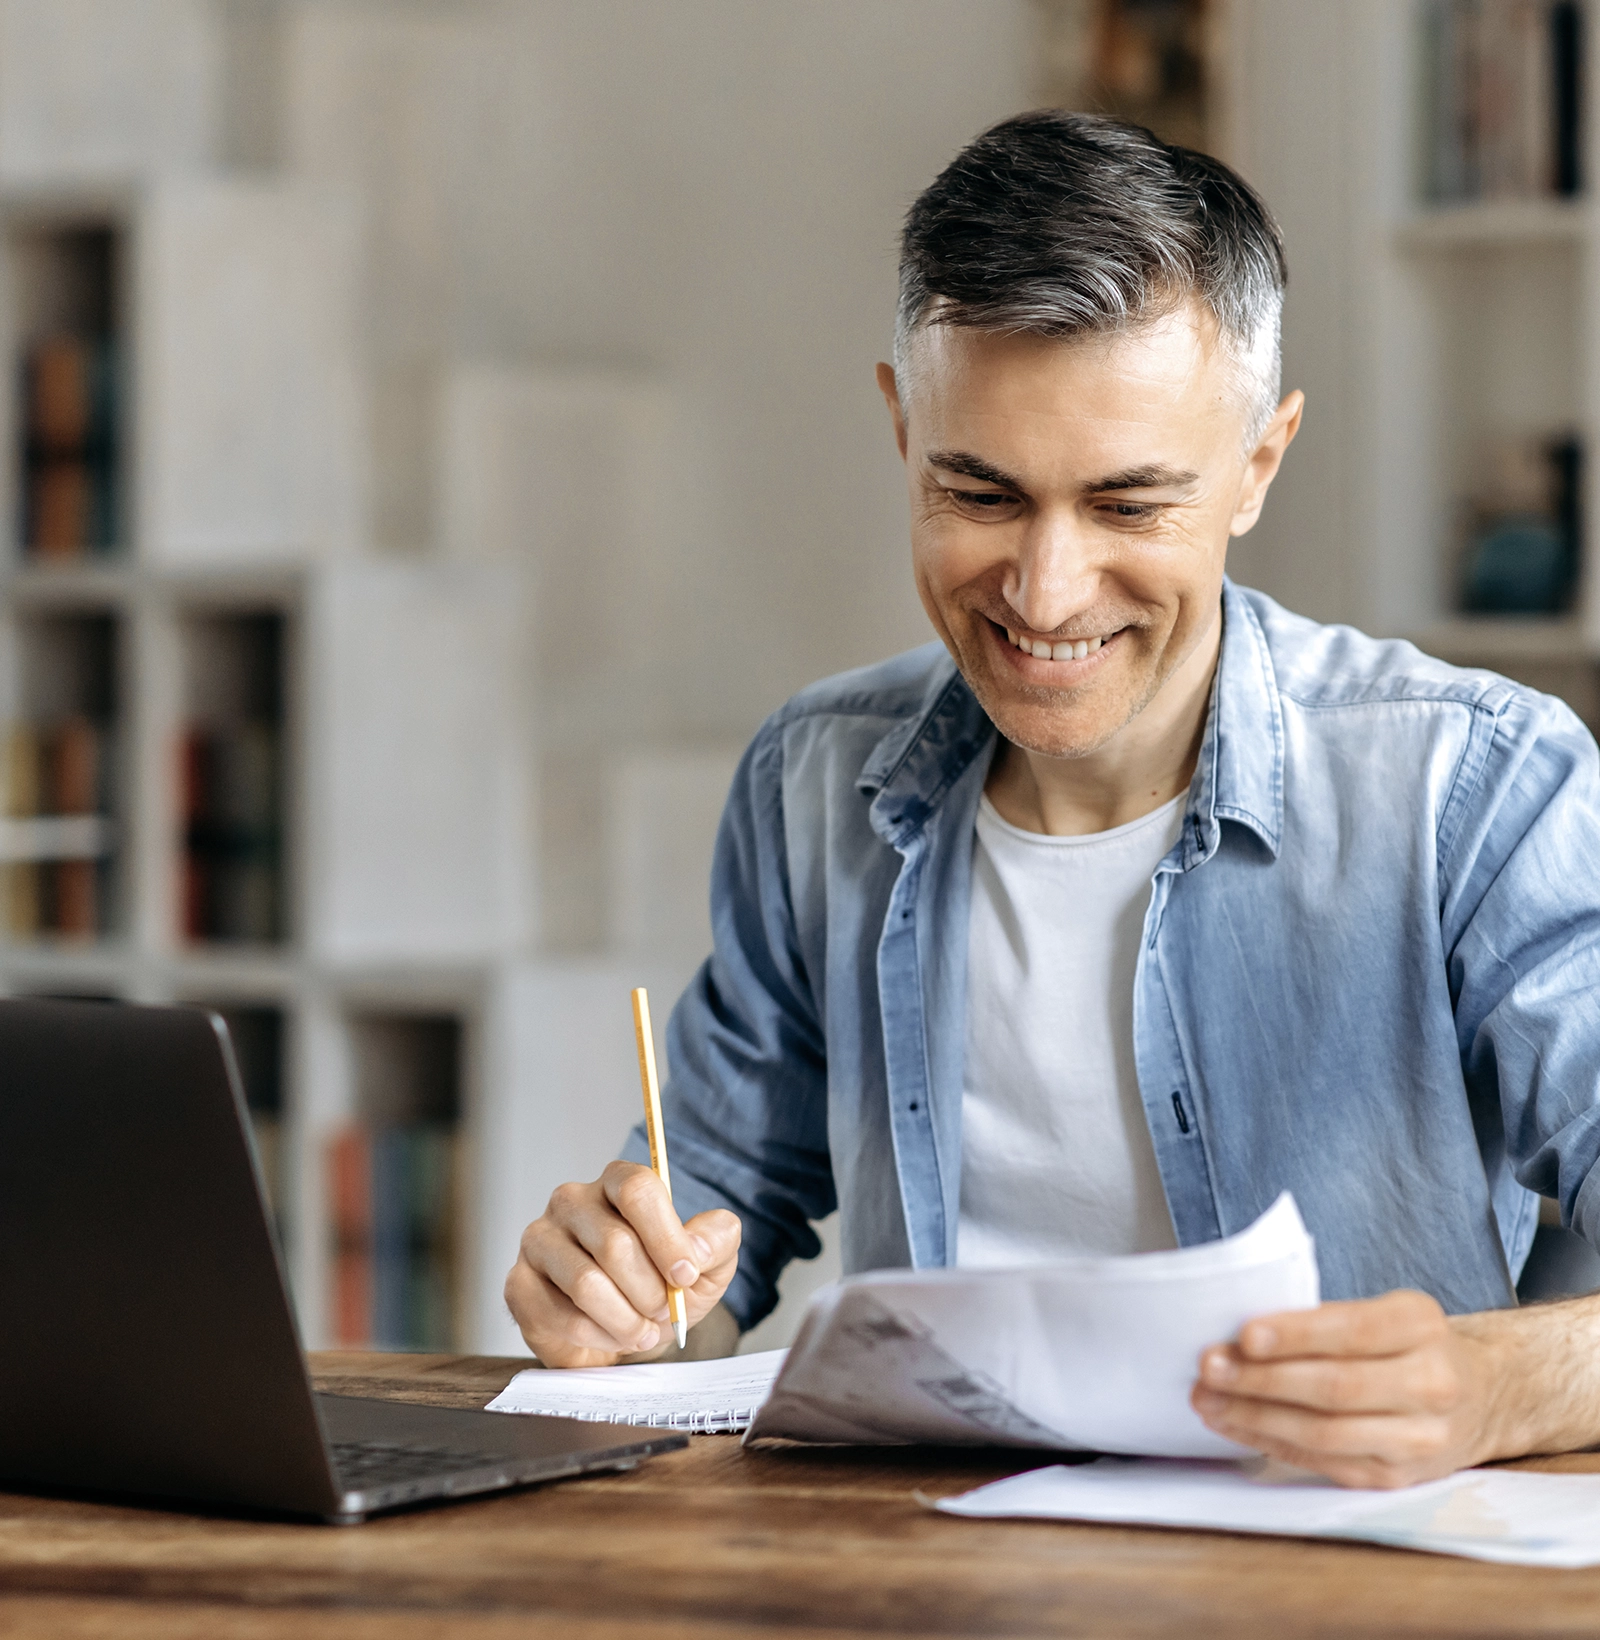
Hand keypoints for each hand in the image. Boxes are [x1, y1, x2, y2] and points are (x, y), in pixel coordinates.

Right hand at [504, 1160, 740, 1367]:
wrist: (623, 1331)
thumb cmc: (660, 1286)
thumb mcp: (706, 1265)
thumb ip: (717, 1242)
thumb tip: (698, 1247)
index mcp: (617, 1182)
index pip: (637, 1189)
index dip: (667, 1237)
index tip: (687, 1275)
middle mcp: (572, 1201)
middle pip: (614, 1243)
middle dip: (650, 1291)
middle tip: (664, 1312)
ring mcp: (539, 1240)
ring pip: (586, 1282)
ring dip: (625, 1319)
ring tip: (643, 1331)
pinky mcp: (519, 1283)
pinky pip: (561, 1315)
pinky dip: (598, 1336)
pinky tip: (612, 1337)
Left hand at [1190, 1289, 1517, 1488]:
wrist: (1484, 1396)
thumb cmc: (1412, 1344)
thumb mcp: (1387, 1311)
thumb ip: (1327, 1318)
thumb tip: (1242, 1335)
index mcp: (1422, 1327)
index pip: (1355, 1331)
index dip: (1297, 1334)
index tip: (1245, 1334)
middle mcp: (1430, 1385)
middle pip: (1336, 1388)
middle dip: (1262, 1379)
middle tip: (1210, 1366)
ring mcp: (1418, 1440)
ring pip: (1326, 1433)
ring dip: (1256, 1417)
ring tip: (1208, 1399)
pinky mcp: (1397, 1477)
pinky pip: (1324, 1463)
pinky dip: (1272, 1443)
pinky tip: (1235, 1425)